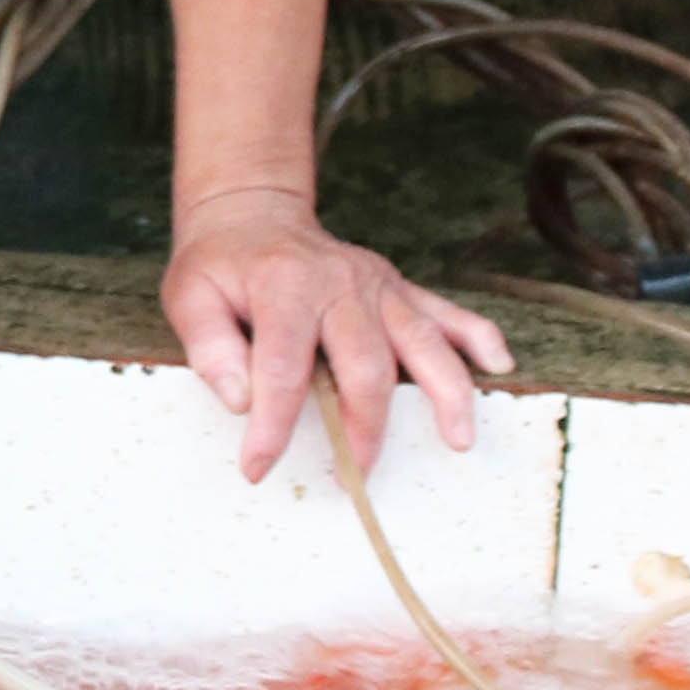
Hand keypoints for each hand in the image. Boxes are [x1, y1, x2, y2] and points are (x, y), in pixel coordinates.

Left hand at [162, 185, 513, 481]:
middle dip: (365, 426)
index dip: (272, 425)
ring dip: (445, 392)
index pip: (283, 367)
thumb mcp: (189, 296)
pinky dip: (477, 336)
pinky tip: (499, 364)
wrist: (254, 214)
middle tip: (356, 475)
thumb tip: (240, 399)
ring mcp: (377, 286)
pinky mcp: (398, 289)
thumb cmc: (220, 266)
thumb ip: (209, 346)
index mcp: (285, 287)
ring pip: (422, 340)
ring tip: (459, 440)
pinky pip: (446, 311)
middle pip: (365, 363)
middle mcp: (341, 285)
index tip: (258, 468)